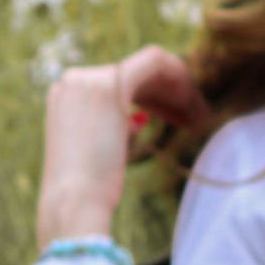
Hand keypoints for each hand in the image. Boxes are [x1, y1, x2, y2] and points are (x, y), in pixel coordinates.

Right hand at [36, 44, 207, 244]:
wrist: (74, 202)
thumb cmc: (87, 190)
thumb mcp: (99, 153)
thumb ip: (115, 129)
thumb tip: (138, 119)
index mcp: (65, 95)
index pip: (117, 86)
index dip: (149, 97)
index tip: (172, 117)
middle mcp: (74, 80)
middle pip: (133, 77)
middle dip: (166, 95)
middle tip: (193, 117)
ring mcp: (90, 79)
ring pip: (146, 69)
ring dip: (175, 90)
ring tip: (198, 116)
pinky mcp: (112, 83)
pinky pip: (153, 62)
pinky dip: (177, 75)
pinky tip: (193, 97)